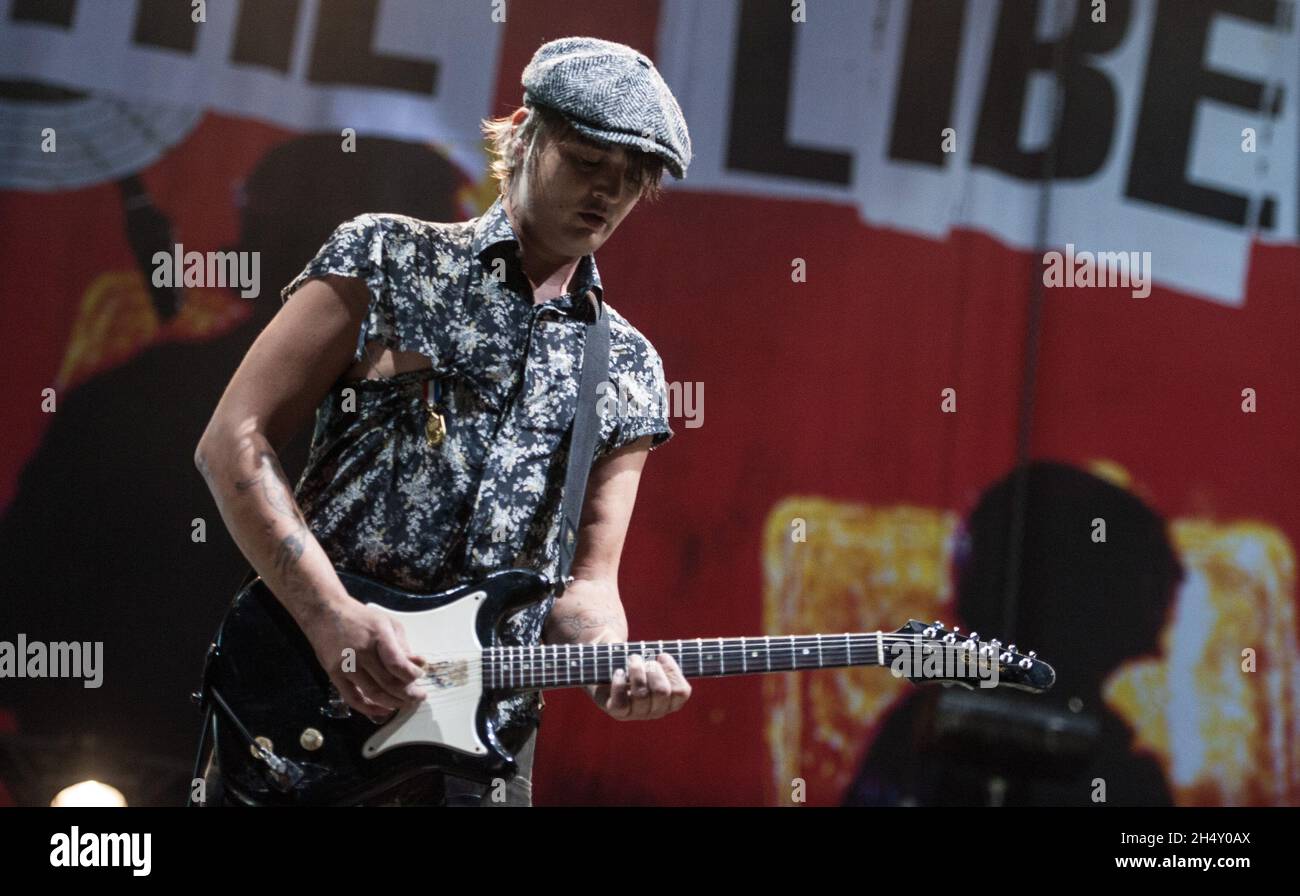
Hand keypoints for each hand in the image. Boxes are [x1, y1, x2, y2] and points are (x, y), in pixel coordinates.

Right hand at [302, 599, 426, 722]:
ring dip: (393, 703)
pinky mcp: (334, 675)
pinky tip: (383, 709)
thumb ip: (403, 645)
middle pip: (388, 682)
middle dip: (408, 693)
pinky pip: (353, 699)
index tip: (419, 675)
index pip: (397, 664)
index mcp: (378, 636)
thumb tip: (419, 664)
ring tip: (405, 703)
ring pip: (373, 694)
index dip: (412, 675)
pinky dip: (369, 709)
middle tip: (419, 696)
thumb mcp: (387, 623)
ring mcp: (346, 666)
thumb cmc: (360, 618)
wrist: (325, 613)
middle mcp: (361, 652)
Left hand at [589, 652, 690, 719]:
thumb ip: (668, 658)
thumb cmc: (636, 660)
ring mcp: (637, 714)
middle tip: (645, 659)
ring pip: (641, 694)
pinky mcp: (618, 712)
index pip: (682, 692)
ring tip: (632, 659)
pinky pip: (621, 703)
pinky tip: (618, 671)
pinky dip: (619, 683)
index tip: (661, 655)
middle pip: (662, 691)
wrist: (608, 663)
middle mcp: (656, 710)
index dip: (673, 670)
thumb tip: (682, 651)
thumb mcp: (655, 657)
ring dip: (636, 670)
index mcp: (671, 700)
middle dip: (653, 669)